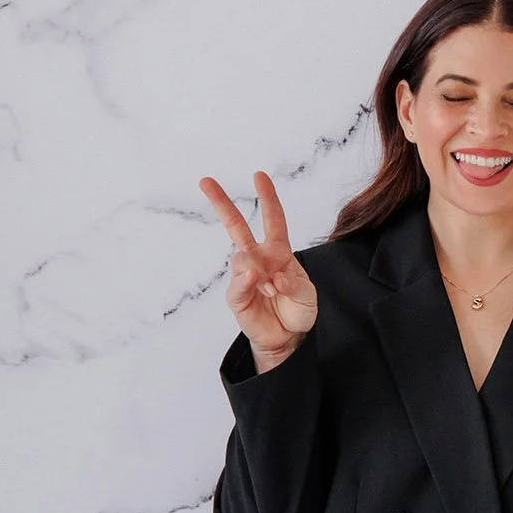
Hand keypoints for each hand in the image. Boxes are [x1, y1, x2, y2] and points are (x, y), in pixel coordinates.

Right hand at [199, 171, 317, 368]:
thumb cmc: (298, 309)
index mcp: (278, 252)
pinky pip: (237, 283)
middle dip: (221, 203)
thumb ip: (292, 282)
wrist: (289, 337)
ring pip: (241, 259)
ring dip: (259, 272)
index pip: (272, 219)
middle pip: (236, 226)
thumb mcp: (306, 293)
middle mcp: (258, 259)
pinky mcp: (236, 296)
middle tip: (206, 181)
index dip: (267, 197)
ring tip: (274, 291)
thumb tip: (271, 277)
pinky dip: (246, 281)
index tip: (259, 176)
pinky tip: (256, 281)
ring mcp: (245, 276)